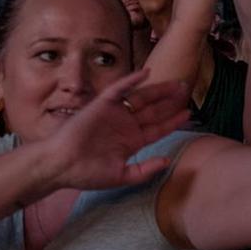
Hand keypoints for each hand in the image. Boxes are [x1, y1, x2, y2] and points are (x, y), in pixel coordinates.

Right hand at [42, 69, 189, 191]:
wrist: (61, 165)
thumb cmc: (87, 173)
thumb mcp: (122, 176)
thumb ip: (145, 170)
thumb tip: (167, 161)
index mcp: (131, 141)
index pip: (158, 129)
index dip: (174, 121)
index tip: (189, 114)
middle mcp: (125, 125)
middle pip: (153, 110)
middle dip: (170, 101)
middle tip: (187, 90)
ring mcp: (114, 113)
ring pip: (141, 97)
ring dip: (158, 89)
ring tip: (176, 83)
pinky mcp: (101, 104)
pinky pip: (119, 89)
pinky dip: (131, 80)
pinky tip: (146, 73)